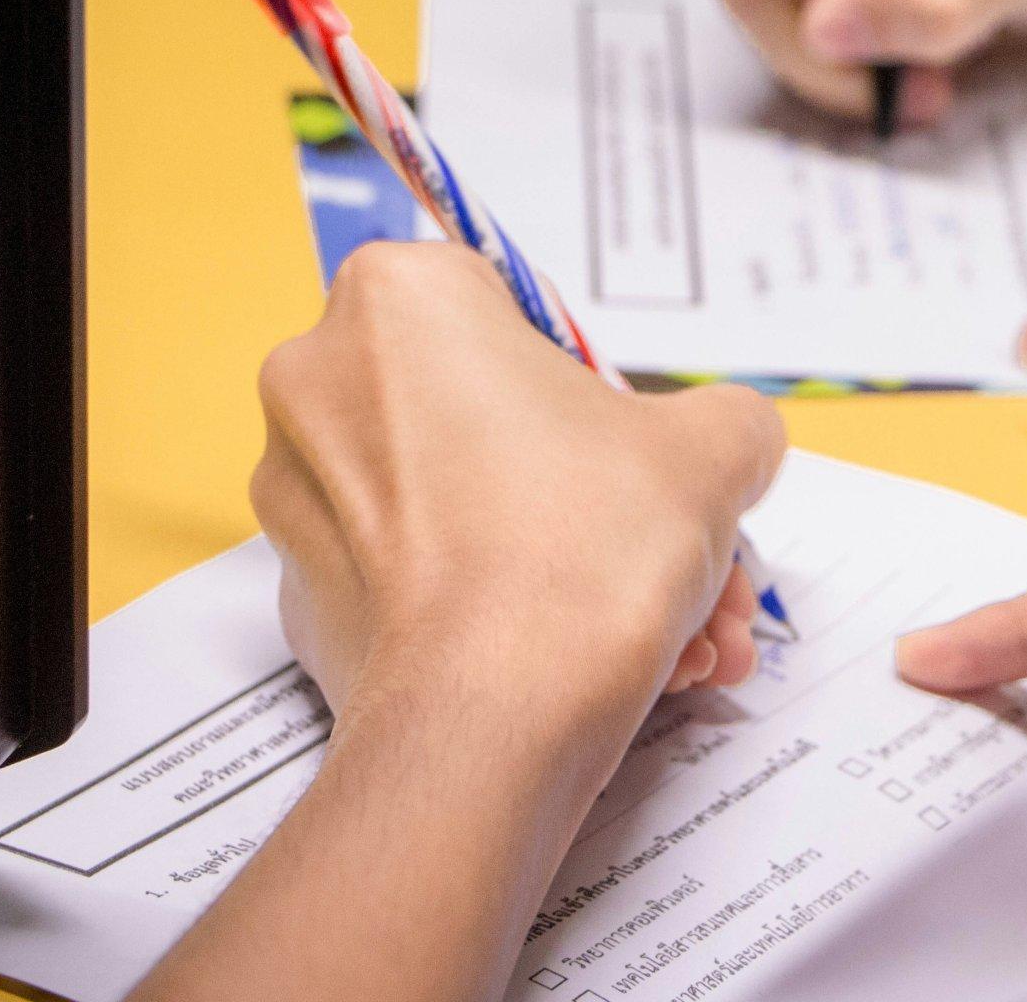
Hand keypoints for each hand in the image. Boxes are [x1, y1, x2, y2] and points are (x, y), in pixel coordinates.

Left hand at [249, 243, 785, 730]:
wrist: (488, 727)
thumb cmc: (580, 556)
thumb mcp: (712, 452)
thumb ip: (729, 419)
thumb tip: (724, 442)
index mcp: (399, 299)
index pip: (517, 310)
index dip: (598, 387)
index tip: (644, 451)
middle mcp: (320, 381)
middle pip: (501, 425)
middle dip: (611, 502)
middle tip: (688, 559)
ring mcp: (297, 498)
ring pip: (473, 514)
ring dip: (583, 567)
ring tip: (675, 634)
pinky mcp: (305, 599)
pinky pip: (428, 583)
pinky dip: (507, 613)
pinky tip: (594, 665)